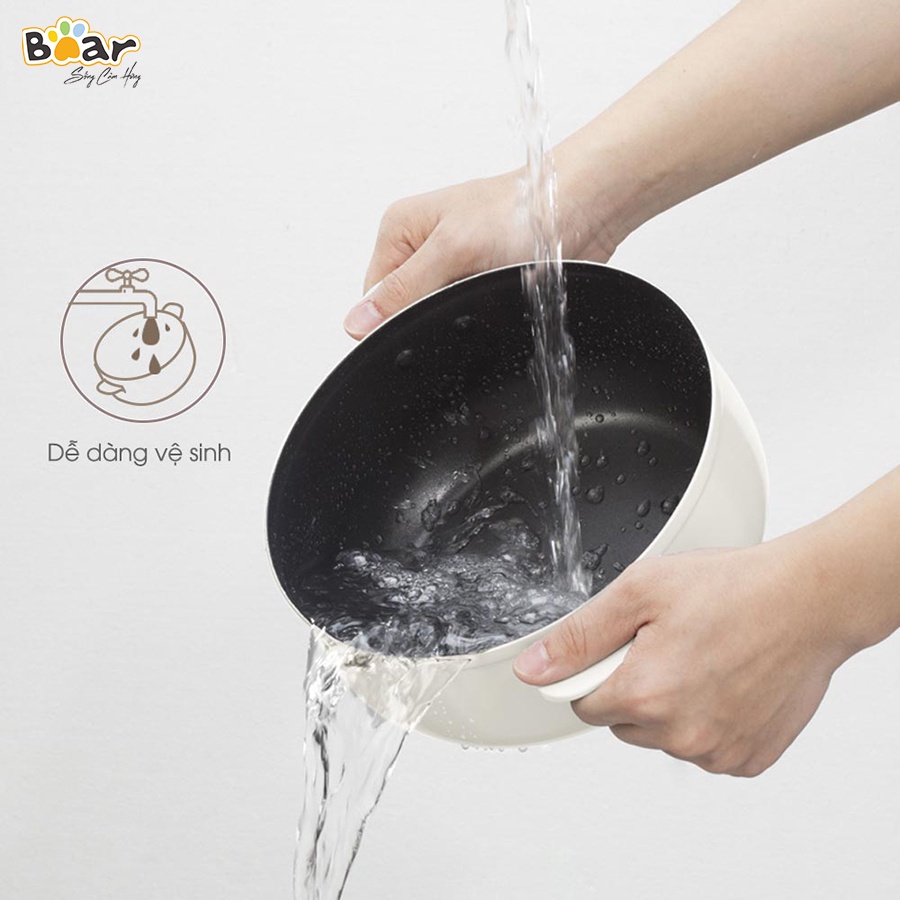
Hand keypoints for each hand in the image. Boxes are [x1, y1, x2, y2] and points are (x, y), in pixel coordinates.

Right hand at [344, 169, 619, 338]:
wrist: (580, 206)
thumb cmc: (520, 209)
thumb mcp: (451, 249)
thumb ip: (402, 289)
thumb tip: (357, 322)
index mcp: (399, 232)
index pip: (374, 298)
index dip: (394, 318)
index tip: (427, 316)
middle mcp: (421, 248)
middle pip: (406, 308)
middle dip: (432, 315)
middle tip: (464, 297)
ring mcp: (452, 266)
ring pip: (439, 315)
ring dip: (460, 316)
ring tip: (486, 292)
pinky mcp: (480, 280)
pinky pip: (469, 314)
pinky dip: (482, 315)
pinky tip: (498, 301)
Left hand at [514, 538, 853, 776]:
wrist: (808, 600)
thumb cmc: (733, 588)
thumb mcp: (640, 592)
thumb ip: (579, 636)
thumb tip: (532, 669)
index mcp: (645, 693)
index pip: (584, 702)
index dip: (598, 669)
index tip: (625, 647)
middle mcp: (680, 734)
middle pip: (623, 721)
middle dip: (634, 686)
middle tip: (669, 644)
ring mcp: (717, 751)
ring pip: (665, 736)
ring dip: (673, 705)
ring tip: (704, 658)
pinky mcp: (748, 758)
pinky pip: (706, 746)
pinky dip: (709, 720)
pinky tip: (727, 681)